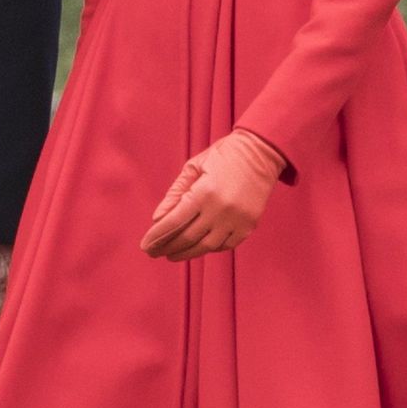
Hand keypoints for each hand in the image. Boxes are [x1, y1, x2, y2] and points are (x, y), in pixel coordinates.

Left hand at [140, 128, 284, 262]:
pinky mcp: (249, 225)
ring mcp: (237, 220)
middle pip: (188, 237)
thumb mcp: (194, 167)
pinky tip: (197, 247)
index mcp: (205, 192)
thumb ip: (175, 193)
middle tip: (154, 253)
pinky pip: (225, 245)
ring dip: (186, 253)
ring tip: (172, 255)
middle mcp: (221, 209)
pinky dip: (209, 248)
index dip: (157, 236)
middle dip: (167, 247)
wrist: (261, 152)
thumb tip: (158, 219)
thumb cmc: (223, 155)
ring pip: (206, 246)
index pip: (174, 221)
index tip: (145, 245)